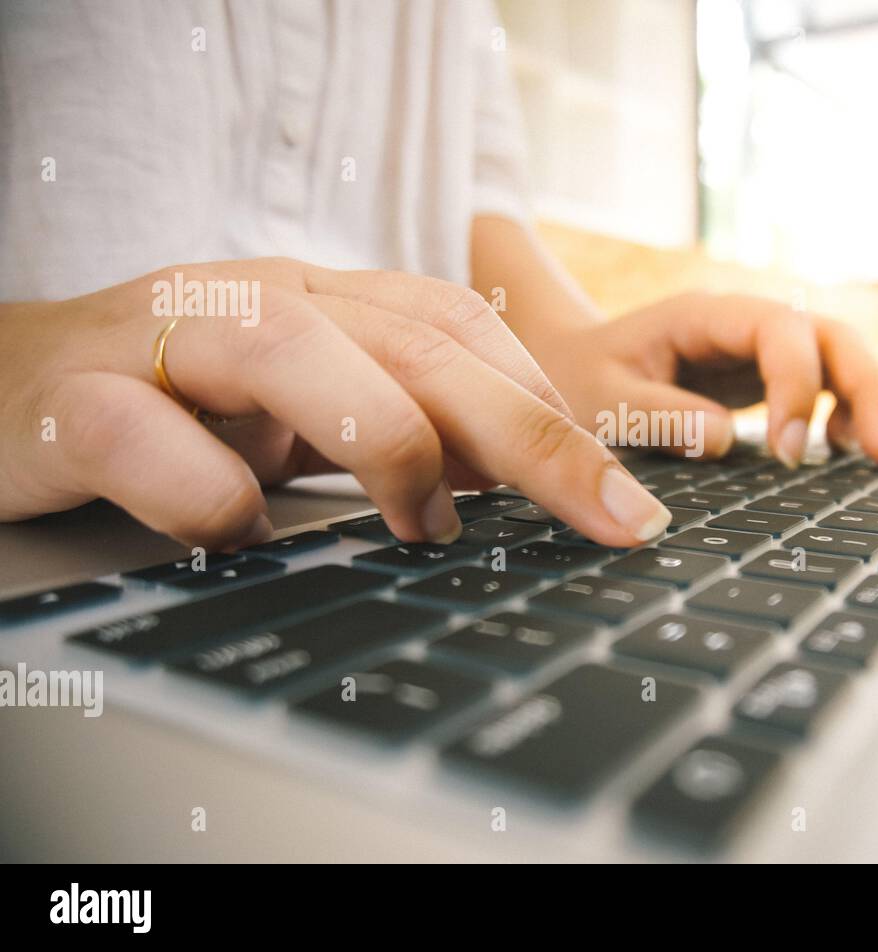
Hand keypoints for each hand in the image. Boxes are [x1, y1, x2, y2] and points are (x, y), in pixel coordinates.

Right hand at [0, 259, 670, 549]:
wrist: (6, 389)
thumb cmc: (181, 407)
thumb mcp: (313, 409)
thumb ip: (410, 425)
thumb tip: (528, 480)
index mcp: (323, 300)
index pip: (461, 328)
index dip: (551, 408)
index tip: (623, 496)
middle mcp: (254, 299)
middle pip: (414, 341)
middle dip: (529, 435)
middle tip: (609, 518)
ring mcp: (159, 339)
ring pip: (290, 350)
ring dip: (383, 443)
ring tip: (423, 524)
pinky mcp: (68, 399)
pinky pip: (147, 440)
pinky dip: (210, 499)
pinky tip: (240, 534)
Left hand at [527, 292, 877, 466]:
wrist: (567, 368)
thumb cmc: (578, 380)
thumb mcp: (601, 400)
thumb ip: (655, 417)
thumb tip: (724, 439)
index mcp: (703, 315)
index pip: (779, 330)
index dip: (798, 386)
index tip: (789, 452)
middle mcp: (741, 324)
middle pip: (828, 335)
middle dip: (865, 387)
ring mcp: (757, 349)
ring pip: (838, 357)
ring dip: (870, 400)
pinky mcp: (762, 379)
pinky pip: (823, 386)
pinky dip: (845, 414)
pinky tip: (843, 452)